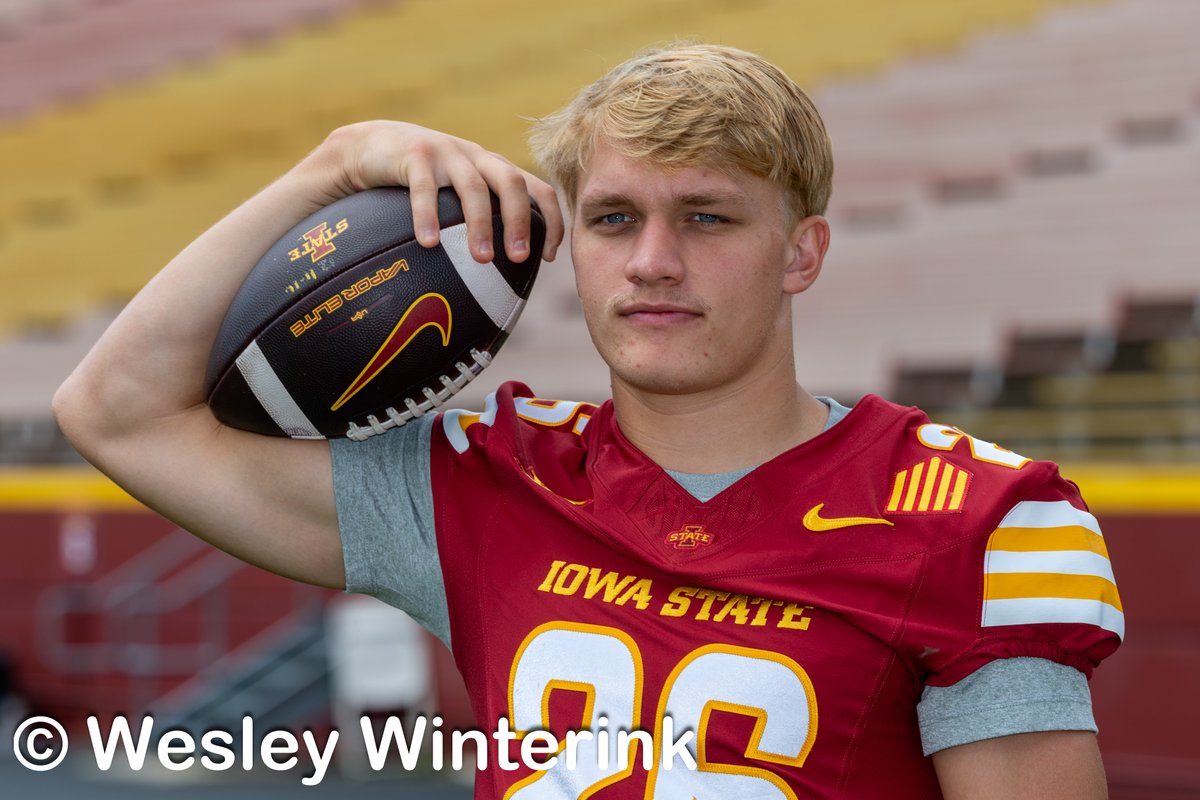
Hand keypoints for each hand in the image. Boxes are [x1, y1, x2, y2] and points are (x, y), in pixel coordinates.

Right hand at [321, 121, 563, 263]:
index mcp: (493, 169)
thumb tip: (499, 281)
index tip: (550, 258)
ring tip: (481, 260)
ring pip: (473, 187)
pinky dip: (427, 216)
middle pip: (512, 182)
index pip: (538, 188)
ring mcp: (446, 152)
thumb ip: (478, 220)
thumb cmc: (418, 184)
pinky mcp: (414, 154)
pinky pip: (424, 188)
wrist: (369, 148)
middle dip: (520, 221)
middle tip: (519, 258)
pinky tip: (428, 244)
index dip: (552, 221)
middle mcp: (476, 157)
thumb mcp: (455, 197)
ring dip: (480, 225)